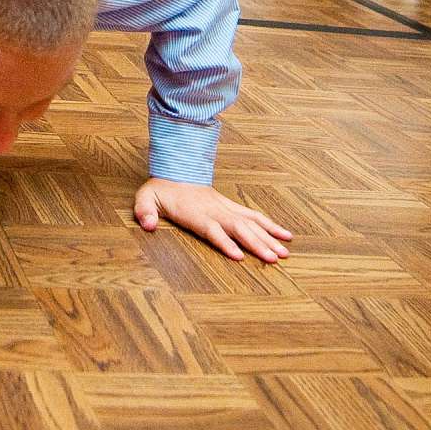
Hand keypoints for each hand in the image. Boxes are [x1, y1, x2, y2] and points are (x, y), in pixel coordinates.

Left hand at [134, 179, 291, 261]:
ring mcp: (226, 208)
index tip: (239, 256)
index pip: (213, 229)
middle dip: (258, 244)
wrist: (175, 170)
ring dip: (269, 237)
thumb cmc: (162, 190)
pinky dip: (271, 225)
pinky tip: (285, 235)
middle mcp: (215, 211)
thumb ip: (145, 211)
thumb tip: (147, 225)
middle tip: (275, 259)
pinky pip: (254, 216)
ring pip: (251, 222)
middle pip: (239, 228)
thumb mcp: (146, 199)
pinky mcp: (232, 207)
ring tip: (286, 252)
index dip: (225, 242)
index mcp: (196, 213)